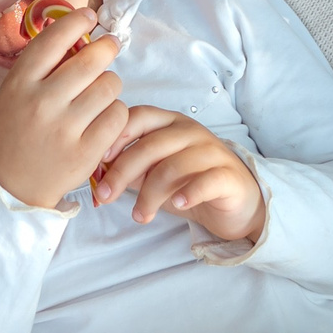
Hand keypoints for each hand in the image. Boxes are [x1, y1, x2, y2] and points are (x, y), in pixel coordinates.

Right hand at [0, 10, 129, 208]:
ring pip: (109, 86)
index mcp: (19, 83)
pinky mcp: (86, 152)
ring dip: (110, 84)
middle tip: (110, 46)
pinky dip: (116, 112)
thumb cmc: (14, 133)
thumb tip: (80, 37)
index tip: (89, 16)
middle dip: (106, 48)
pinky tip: (104, 116)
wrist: (10, 186)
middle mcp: (42, 102)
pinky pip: (118, 115)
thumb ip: (41, 69)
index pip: (53, 39)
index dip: (76, 21)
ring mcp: (65, 128)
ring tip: (101, 91)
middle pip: (90, 60)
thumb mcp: (13, 94)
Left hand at [91, 107, 265, 241]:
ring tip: (140, 216)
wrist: (235, 201)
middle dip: (123, 172)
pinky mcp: (228, 175)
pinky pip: (205, 181)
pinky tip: (177, 205)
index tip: (99, 161)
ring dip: (150, 195)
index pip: (140, 116)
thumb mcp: (155, 173)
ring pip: (173, 167)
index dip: (116, 136)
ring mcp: (212, 151)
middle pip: (151, 145)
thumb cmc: (189, 182)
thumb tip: (97, 173)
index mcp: (171, 123)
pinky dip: (188, 193)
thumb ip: (130, 169)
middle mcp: (191, 132)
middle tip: (106, 196)